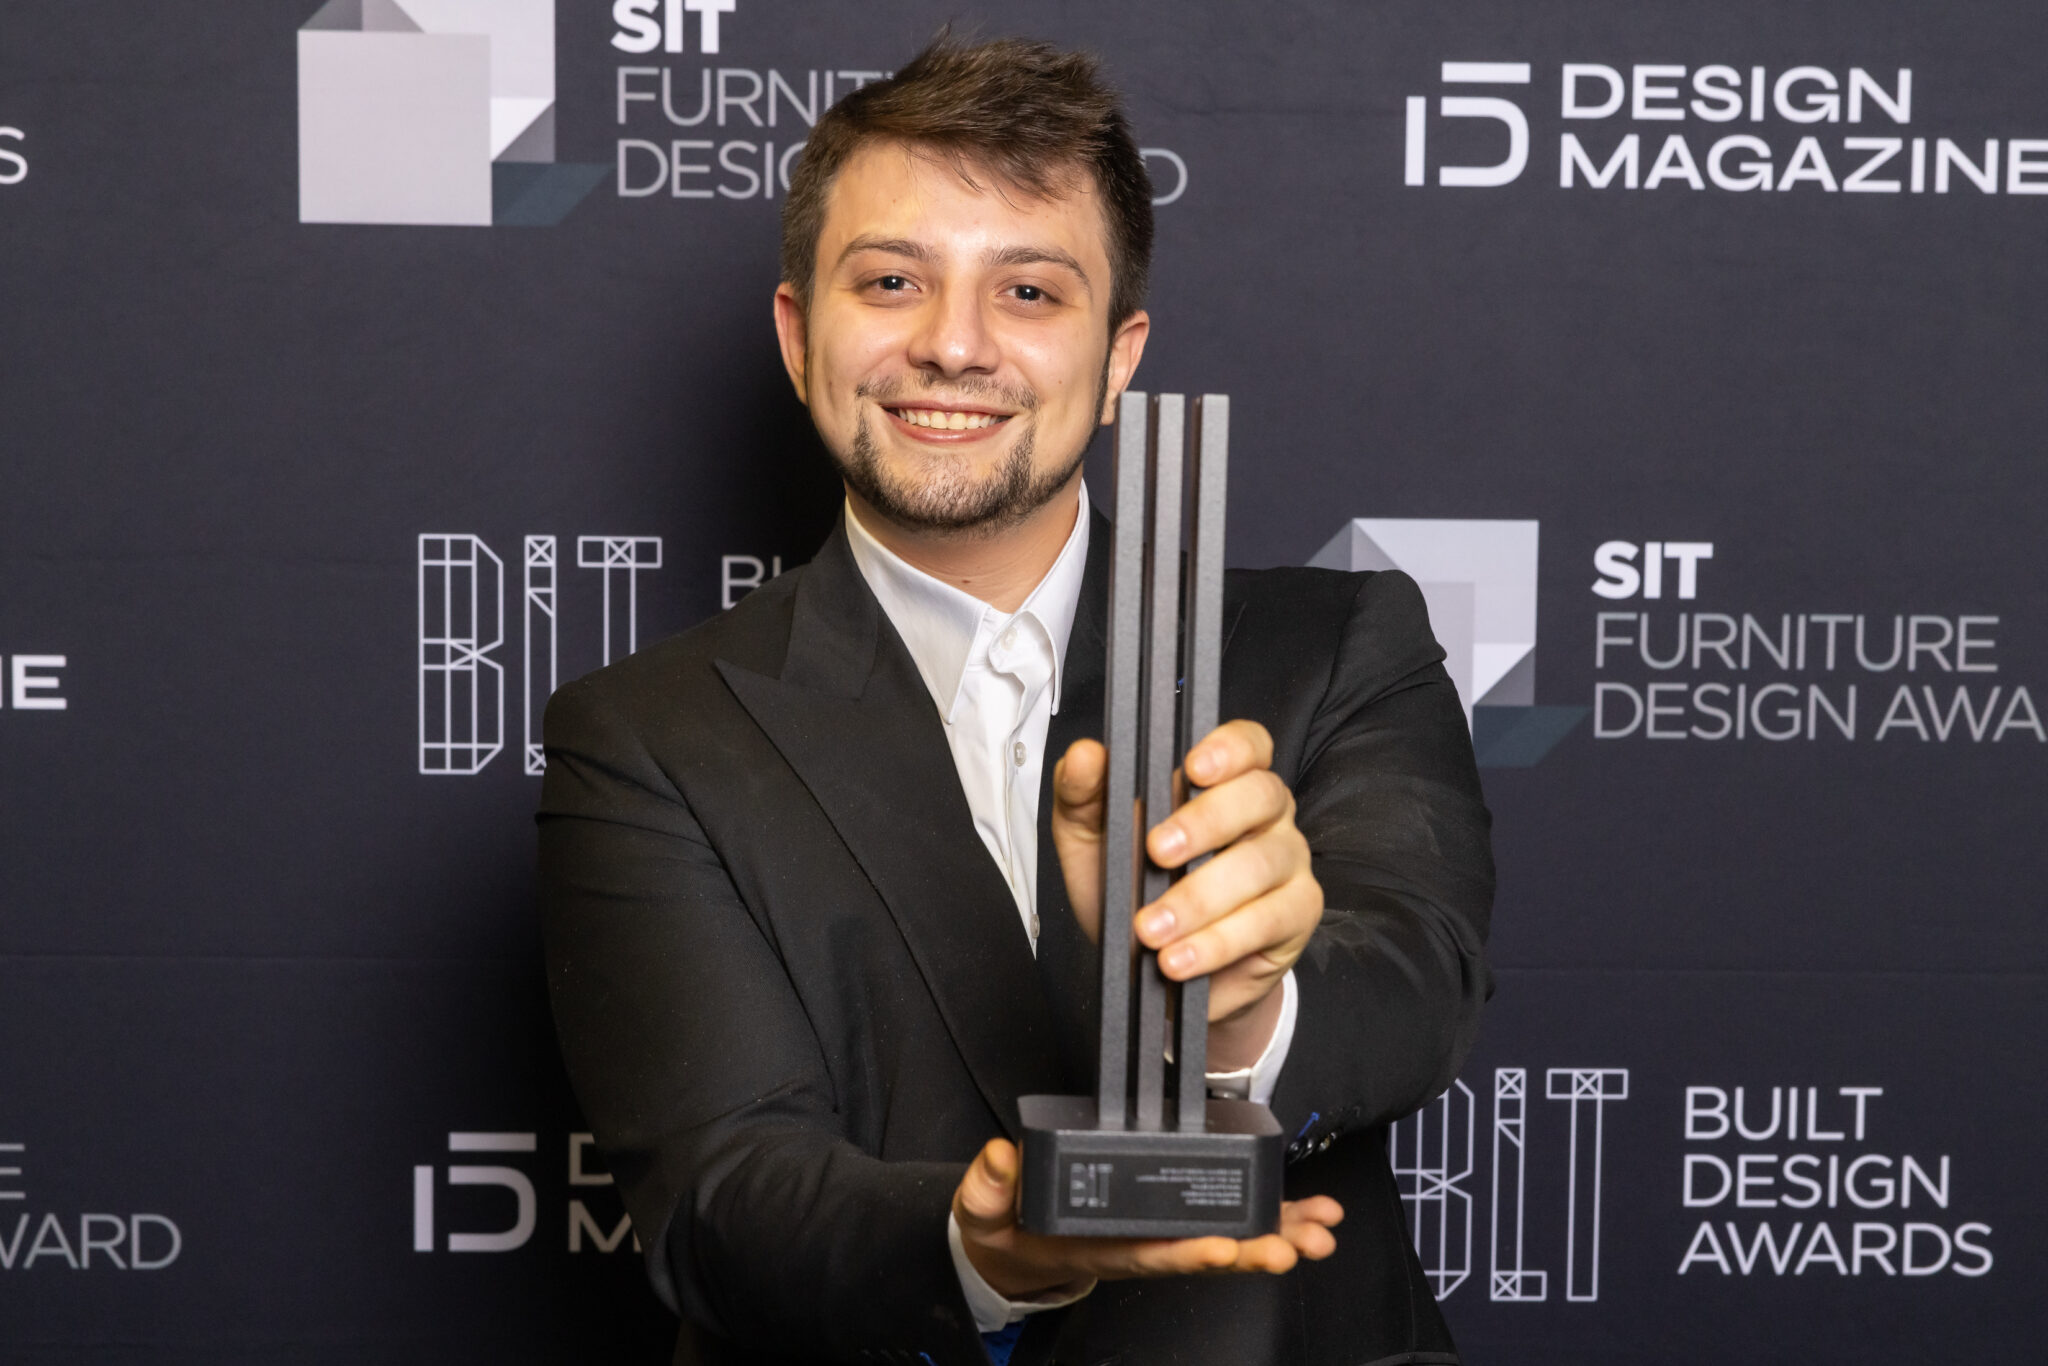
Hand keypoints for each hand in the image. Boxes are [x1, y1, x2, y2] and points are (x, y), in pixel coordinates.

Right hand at [953, 1137, 1342, 1300]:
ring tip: (1320, 1233)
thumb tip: (1002, 1157)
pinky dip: (1270, 1216)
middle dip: (1254, 1251)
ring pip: (1228, 1240)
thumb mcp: (985, 1211)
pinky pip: (1227, 1218)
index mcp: (1100, 1248)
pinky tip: (1308, 1215)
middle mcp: (1140, 1246)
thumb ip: (988, 1188)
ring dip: (1277, 1236)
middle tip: (1297, 1246)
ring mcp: (1162, 1234)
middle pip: (1204, 1253)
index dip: (1186, 1253)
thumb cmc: (1008, 1229)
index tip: (1221, 1248)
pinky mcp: (1172, 1219)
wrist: (1013, 1246)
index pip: (1148, 1254)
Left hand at [1051, 720, 1321, 1071]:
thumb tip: (1085, 755)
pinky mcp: (1296, 913)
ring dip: (1199, 899)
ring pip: (1259, 864)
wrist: (1156, 965)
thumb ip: (1083, 792)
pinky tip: (1180, 958)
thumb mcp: (1092, 838)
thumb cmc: (1131, 887)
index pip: (1247, 743)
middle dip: (1206, 822)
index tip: (1193, 767)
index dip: (1229, 748)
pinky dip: (1217, 942)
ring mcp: (1287, 861)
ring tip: (1152, 928)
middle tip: (1157, 852)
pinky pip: (1267, 921)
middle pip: (1260, 795)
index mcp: (1223, 780)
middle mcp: (1265, 813)